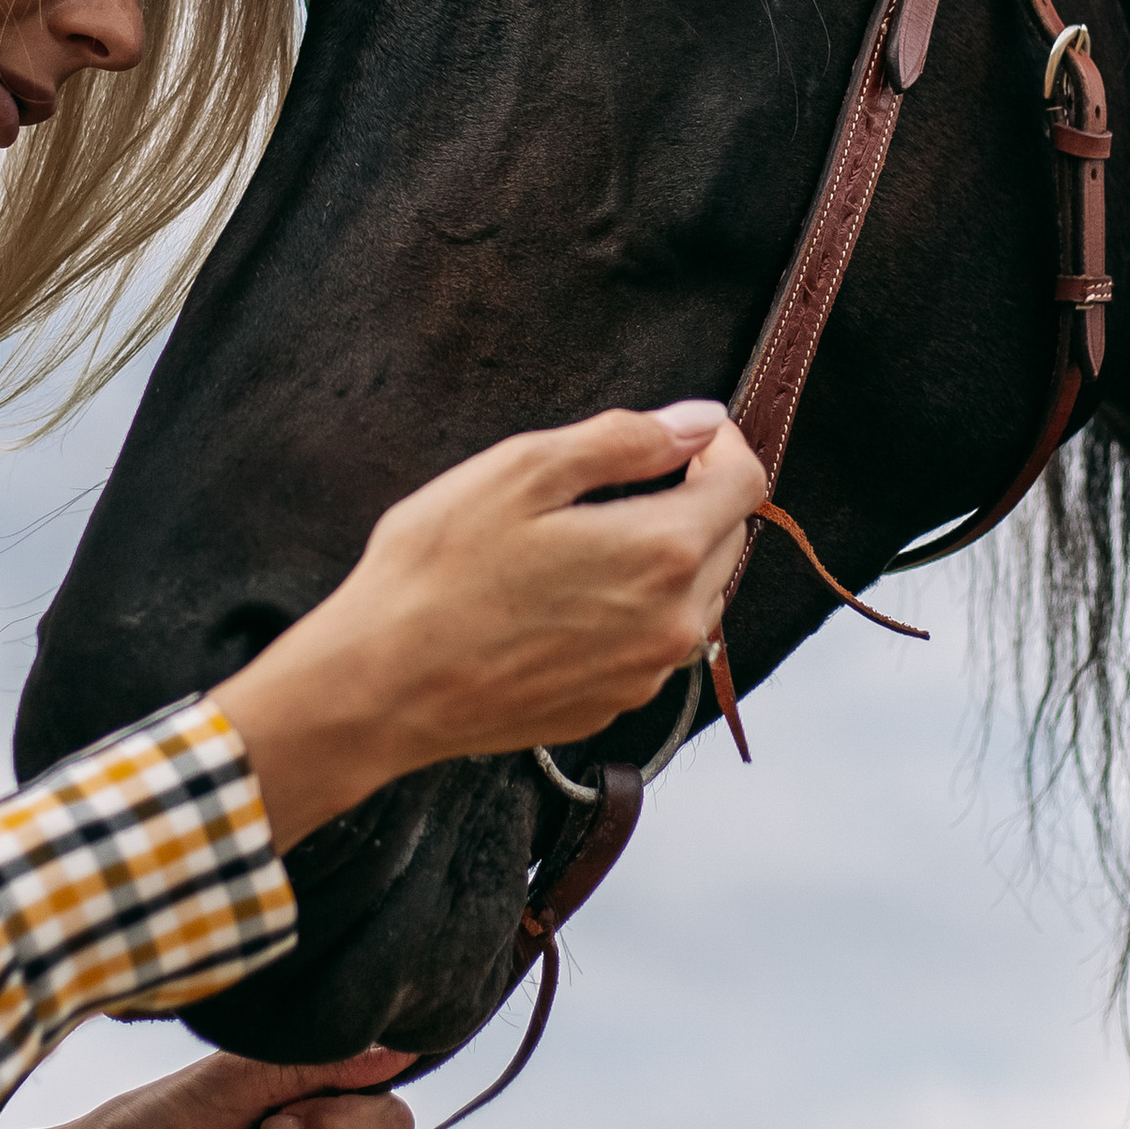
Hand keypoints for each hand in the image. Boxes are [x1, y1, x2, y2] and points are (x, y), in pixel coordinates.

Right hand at [215, 401, 765, 847]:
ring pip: (697, 598)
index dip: (724, 443)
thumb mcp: (524, 470)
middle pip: (728, 541)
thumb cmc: (439, 571)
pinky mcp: (612, 706)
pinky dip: (637, 610)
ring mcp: (644, 674)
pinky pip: (653, 645)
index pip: (745, 485)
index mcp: (662, 551)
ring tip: (597, 534)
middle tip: (631, 476)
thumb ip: (626, 440)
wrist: (384, 686)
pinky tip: (572, 596)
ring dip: (672, 557)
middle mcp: (673, 622)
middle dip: (698, 498)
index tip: (689, 432)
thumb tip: (699, 421)